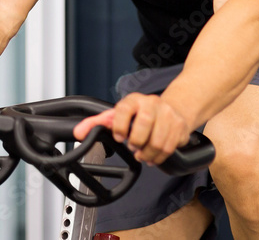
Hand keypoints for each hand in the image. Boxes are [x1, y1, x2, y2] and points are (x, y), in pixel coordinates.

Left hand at [73, 93, 189, 165]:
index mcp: (133, 100)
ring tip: (142, 154)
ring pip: (157, 141)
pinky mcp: (180, 126)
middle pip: (143, 125)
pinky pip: (169, 148)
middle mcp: (151, 103)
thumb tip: (78, 133)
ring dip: (148, 153)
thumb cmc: (139, 114)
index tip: (119, 137)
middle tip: (133, 147)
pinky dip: (159, 157)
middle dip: (136, 142)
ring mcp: (168, 114)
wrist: (171, 109)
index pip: (123, 110)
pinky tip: (153, 156)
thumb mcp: (118, 114)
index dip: (119, 126)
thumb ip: (96, 123)